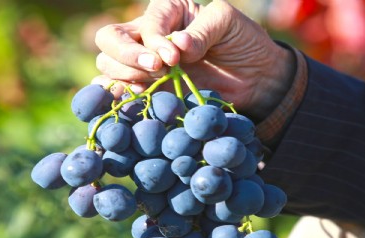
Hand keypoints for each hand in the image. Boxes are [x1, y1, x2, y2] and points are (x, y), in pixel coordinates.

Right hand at [93, 0, 294, 120]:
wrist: (255, 79)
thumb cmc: (242, 43)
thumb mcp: (228, 23)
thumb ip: (203, 30)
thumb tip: (178, 45)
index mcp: (167, 11)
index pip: (143, 23)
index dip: (153, 40)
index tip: (174, 58)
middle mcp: (148, 35)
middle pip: (109, 39)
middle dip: (127, 56)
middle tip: (157, 70)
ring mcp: (144, 65)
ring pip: (108, 65)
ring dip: (126, 77)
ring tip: (153, 86)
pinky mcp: (148, 90)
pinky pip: (118, 92)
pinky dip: (117, 97)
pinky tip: (132, 100)